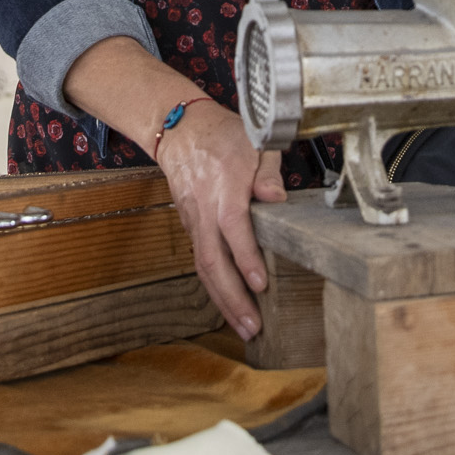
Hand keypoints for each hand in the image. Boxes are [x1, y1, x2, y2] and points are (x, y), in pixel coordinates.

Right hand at [62, 36, 289, 337]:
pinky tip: (231, 304)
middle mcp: (204, 210)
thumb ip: (268, 170)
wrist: (178, 127)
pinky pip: (201, 261)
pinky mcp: (190, 226)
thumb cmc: (222, 134)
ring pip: (203, 267)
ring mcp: (193, 220)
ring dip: (223, 300)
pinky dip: (215, 286)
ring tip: (244, 327)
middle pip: (212, 261)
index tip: (261, 284)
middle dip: (232, 298)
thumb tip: (277, 198)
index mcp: (223, 189)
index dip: (246, 259)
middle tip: (252, 327)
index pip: (234, 230)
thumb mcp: (254, 139)